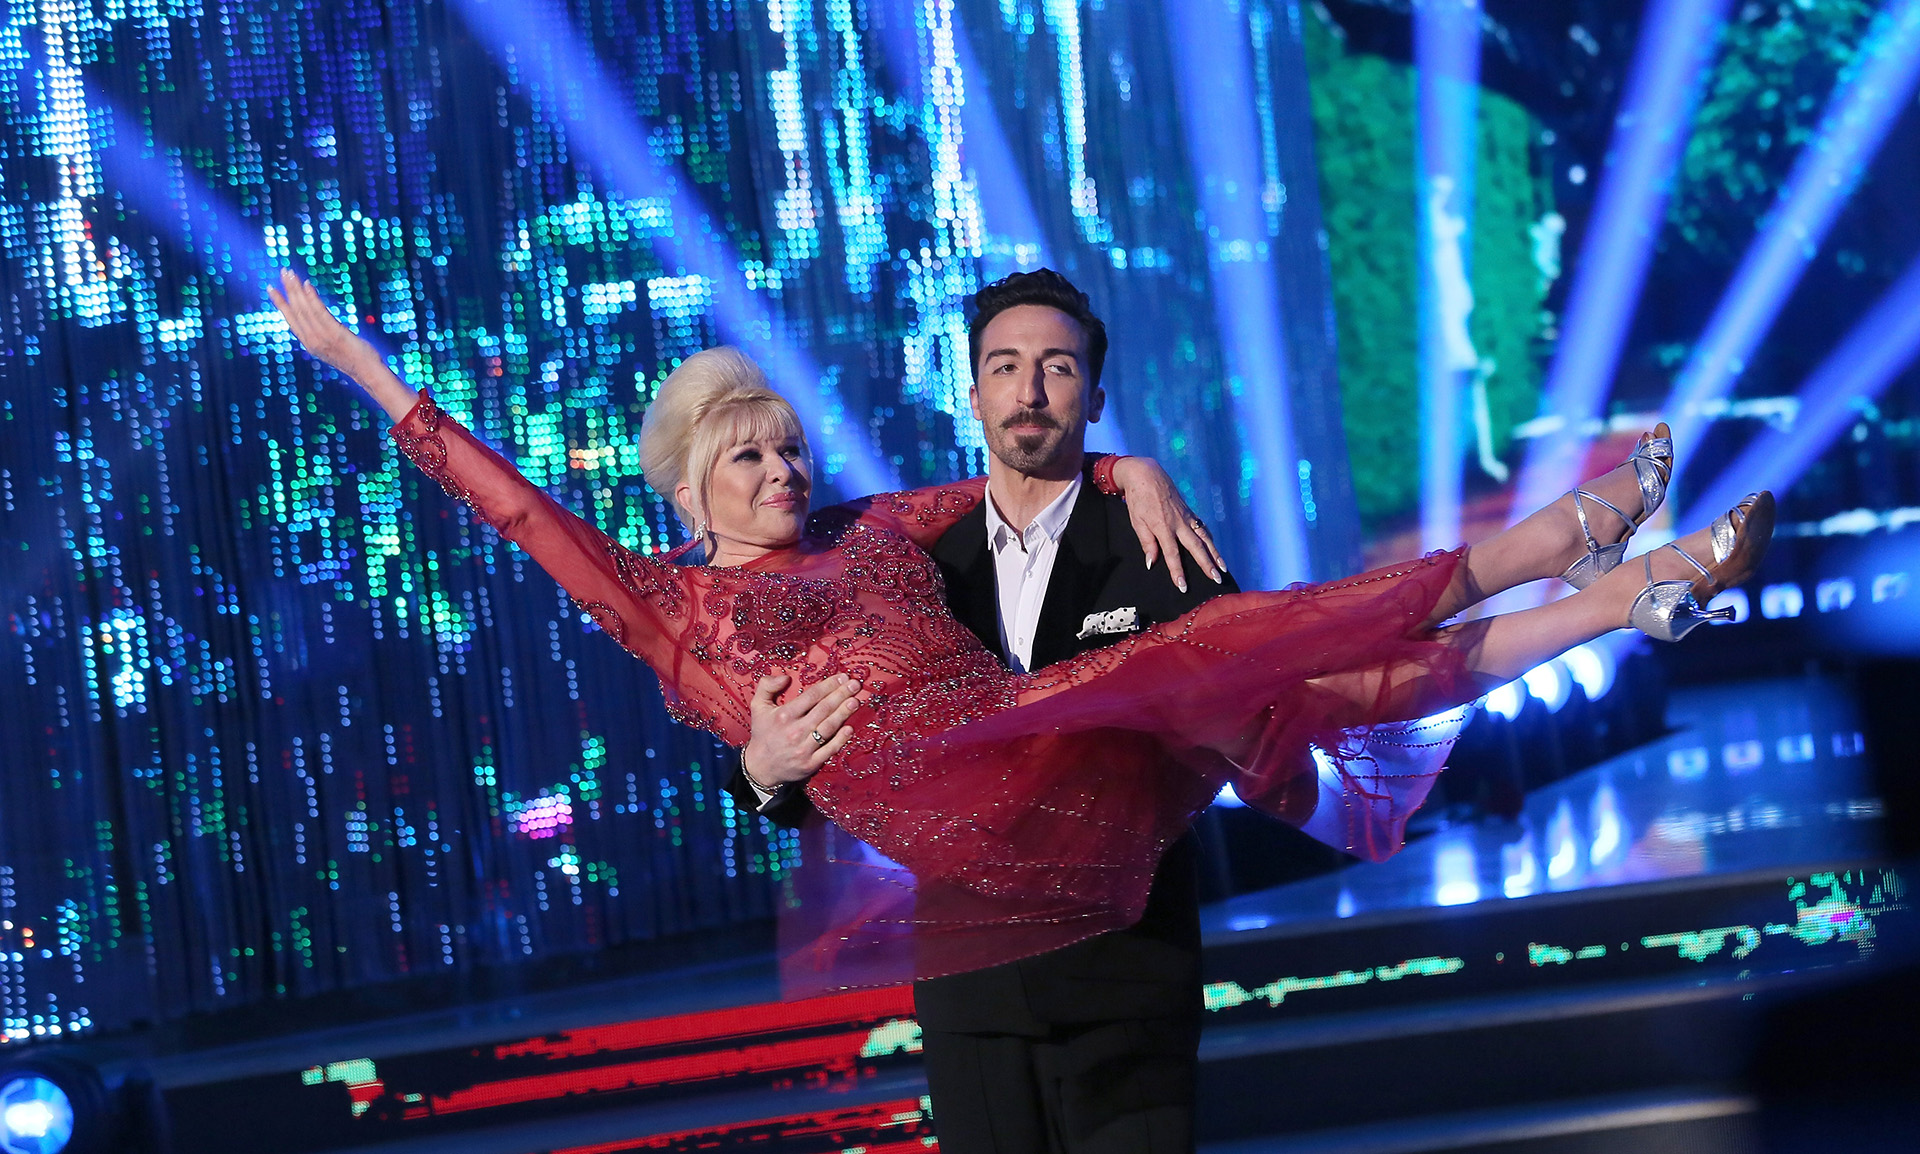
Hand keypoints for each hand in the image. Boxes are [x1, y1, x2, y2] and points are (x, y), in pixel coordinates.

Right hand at [268, 269, 418, 420]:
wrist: (368, 372)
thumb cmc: (354, 360)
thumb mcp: (332, 348)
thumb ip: (322, 336)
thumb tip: (320, 322)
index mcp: (309, 343)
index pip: (290, 319)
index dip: (280, 303)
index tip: (271, 288)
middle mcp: (312, 340)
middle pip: (296, 310)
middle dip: (288, 289)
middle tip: (284, 271)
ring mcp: (323, 337)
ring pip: (305, 308)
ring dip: (297, 289)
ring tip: (291, 273)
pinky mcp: (335, 333)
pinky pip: (320, 312)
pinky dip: (312, 297)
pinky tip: (307, 285)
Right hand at [741, 673, 860, 790]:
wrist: (760, 766)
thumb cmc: (763, 733)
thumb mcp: (758, 706)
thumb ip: (767, 686)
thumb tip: (785, 676)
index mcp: (784, 715)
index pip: (812, 696)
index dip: (829, 685)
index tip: (842, 676)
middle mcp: (794, 731)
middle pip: (824, 709)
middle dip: (841, 695)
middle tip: (855, 685)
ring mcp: (803, 748)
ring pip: (829, 727)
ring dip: (844, 713)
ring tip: (856, 701)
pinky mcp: (810, 763)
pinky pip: (829, 749)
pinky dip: (841, 739)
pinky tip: (850, 728)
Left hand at [1110, 457, 1226, 592]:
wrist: (1146, 474)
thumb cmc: (1138, 499)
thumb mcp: (1137, 522)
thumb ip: (1147, 543)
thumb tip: (1152, 563)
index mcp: (1163, 527)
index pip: (1172, 554)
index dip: (1178, 572)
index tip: (1183, 586)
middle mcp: (1179, 523)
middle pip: (1196, 547)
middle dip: (1207, 565)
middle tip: (1217, 579)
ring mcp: (1186, 517)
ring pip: (1204, 537)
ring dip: (1215, 553)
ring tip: (1223, 568)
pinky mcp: (1189, 512)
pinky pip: (1202, 528)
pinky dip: (1210, 539)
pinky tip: (1214, 548)